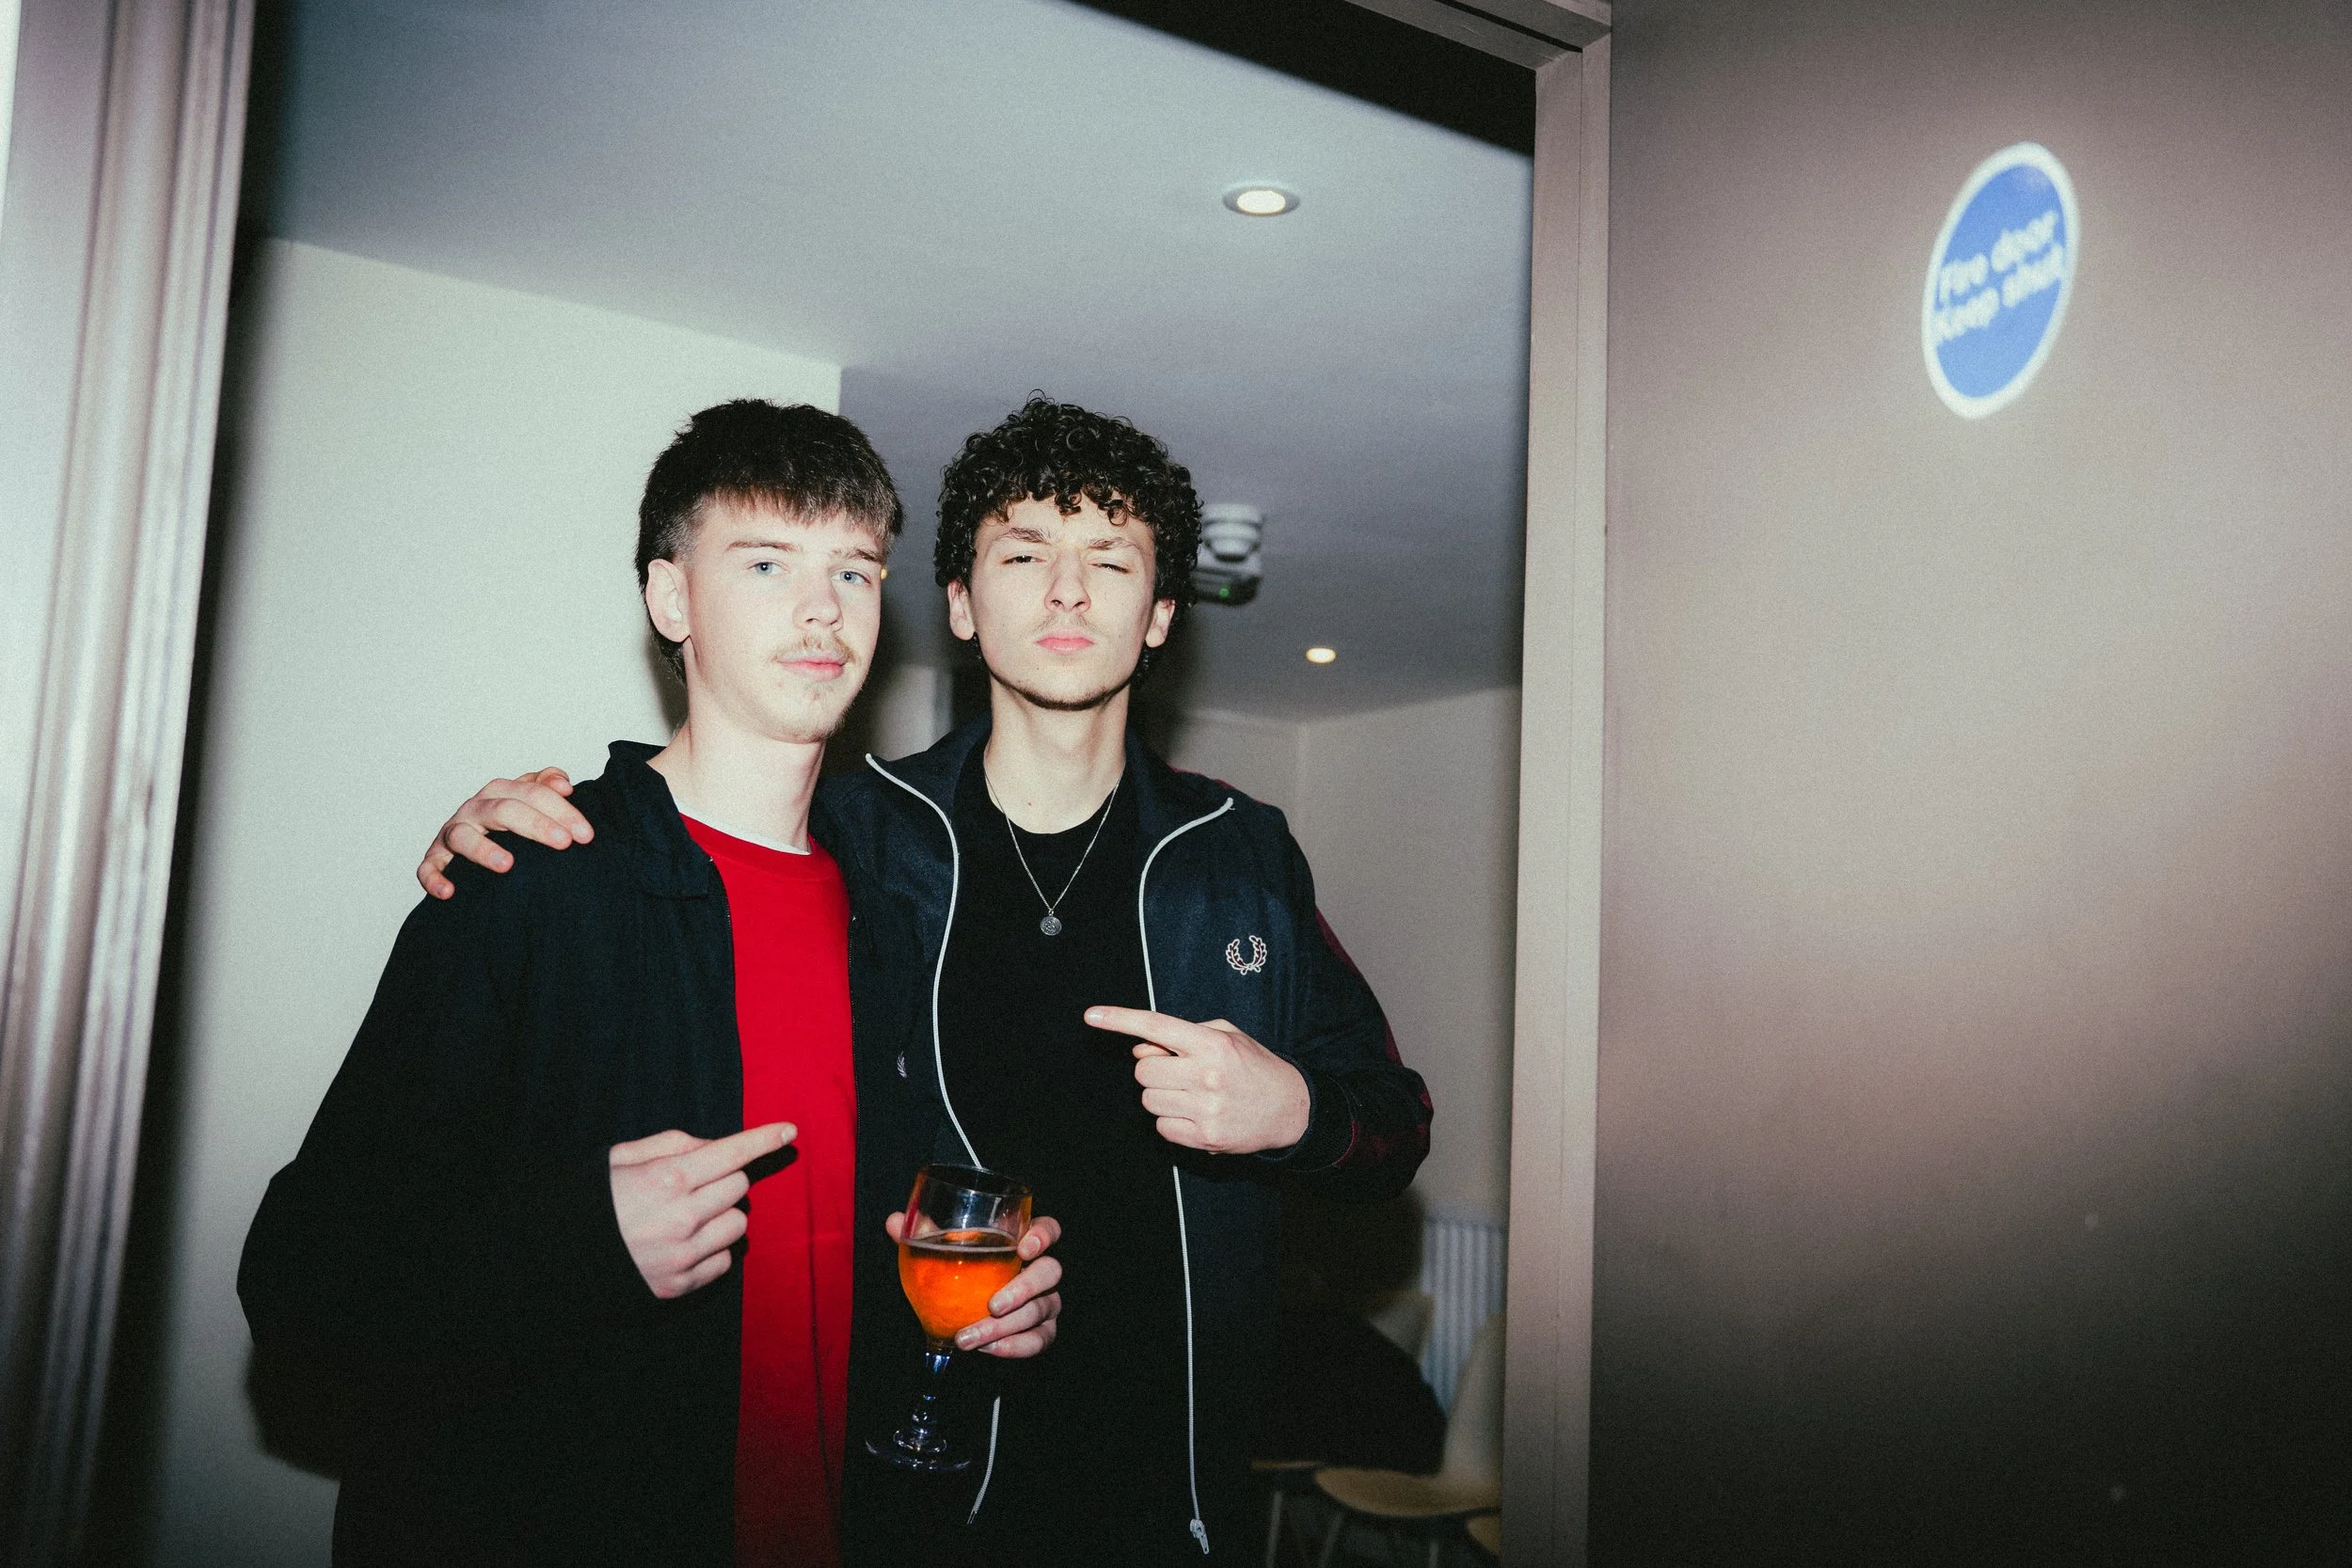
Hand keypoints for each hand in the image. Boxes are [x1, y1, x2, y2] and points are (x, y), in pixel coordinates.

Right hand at [416, 767, 593, 899]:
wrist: (477, 847)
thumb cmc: (509, 824)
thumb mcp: (529, 801)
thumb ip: (546, 786)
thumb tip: (563, 783)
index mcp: (500, 792)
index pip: (533, 793)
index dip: (561, 811)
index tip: (586, 834)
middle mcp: (474, 809)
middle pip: (503, 809)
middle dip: (536, 825)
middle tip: (564, 843)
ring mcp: (452, 833)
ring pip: (462, 836)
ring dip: (483, 850)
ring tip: (507, 865)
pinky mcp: (435, 858)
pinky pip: (428, 867)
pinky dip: (434, 878)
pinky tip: (450, 891)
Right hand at [609, 1122, 793, 1298]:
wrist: (556, 1258)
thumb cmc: (593, 1200)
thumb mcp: (622, 1157)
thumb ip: (672, 1145)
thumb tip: (714, 1146)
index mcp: (667, 1179)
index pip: (732, 1153)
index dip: (764, 1139)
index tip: (789, 1131)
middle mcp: (682, 1217)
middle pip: (738, 1186)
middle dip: (722, 1179)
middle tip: (691, 1185)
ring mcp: (683, 1255)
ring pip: (737, 1224)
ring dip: (721, 1215)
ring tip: (686, 1217)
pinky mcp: (680, 1285)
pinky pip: (724, 1260)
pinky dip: (712, 1249)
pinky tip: (683, 1244)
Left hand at [884, 1211, 1063, 1357]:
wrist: (966, 1314)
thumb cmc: (962, 1273)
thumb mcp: (942, 1253)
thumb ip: (922, 1236)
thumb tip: (893, 1221)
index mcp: (1022, 1242)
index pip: (1049, 1229)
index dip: (1043, 1235)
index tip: (1024, 1247)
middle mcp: (1040, 1270)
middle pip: (1050, 1272)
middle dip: (1023, 1289)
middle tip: (992, 1305)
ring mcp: (1046, 1301)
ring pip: (1041, 1310)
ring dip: (1004, 1328)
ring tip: (969, 1338)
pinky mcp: (1043, 1330)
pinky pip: (1039, 1340)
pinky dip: (1015, 1347)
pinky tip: (988, 1349)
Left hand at [1085, 1006, 1311, 1155]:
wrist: (1291, 1109)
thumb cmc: (1254, 1066)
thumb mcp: (1227, 1037)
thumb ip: (1182, 1036)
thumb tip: (1140, 1048)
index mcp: (1213, 1044)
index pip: (1156, 1026)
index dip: (1120, 1019)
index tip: (1090, 1015)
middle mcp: (1207, 1076)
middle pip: (1144, 1069)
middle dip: (1154, 1069)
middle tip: (1178, 1071)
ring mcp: (1206, 1110)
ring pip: (1148, 1100)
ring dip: (1161, 1095)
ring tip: (1191, 1093)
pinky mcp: (1205, 1138)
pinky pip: (1161, 1127)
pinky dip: (1171, 1120)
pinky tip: (1195, 1114)